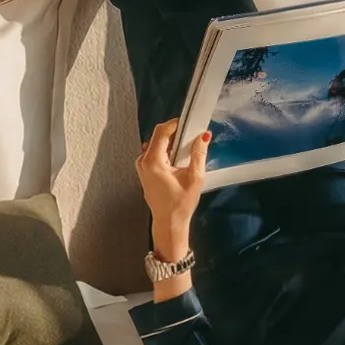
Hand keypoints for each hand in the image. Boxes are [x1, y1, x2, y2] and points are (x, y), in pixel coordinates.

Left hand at [136, 117, 206, 258]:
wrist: (169, 222)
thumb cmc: (180, 204)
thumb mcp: (195, 177)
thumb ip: (198, 153)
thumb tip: (203, 136)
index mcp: (153, 162)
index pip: (161, 131)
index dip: (175, 123)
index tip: (188, 122)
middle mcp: (143, 162)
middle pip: (158, 135)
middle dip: (175, 133)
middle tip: (191, 136)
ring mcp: (142, 166)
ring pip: (156, 143)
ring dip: (171, 142)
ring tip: (186, 150)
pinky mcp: (144, 170)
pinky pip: (155, 152)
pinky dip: (167, 150)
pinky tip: (178, 159)